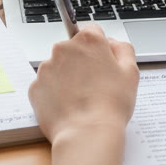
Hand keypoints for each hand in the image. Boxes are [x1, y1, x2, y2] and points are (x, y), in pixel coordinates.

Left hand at [28, 25, 138, 164]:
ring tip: (81, 99)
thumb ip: (123, 49)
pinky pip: (46, 85)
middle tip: (94, 85)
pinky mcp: (35, 87)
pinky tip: (68, 106)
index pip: (92, 31)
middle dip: (81, 62)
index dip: (99, 48)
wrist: (86, 133)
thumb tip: (112, 43)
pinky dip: (55, 93)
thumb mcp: (130, 72)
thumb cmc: (111, 104)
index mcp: (88, 41)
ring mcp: (46, 68)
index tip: (102, 63)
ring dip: (67, 78)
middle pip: (72, 49)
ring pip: (58, 67)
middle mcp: (63, 48)